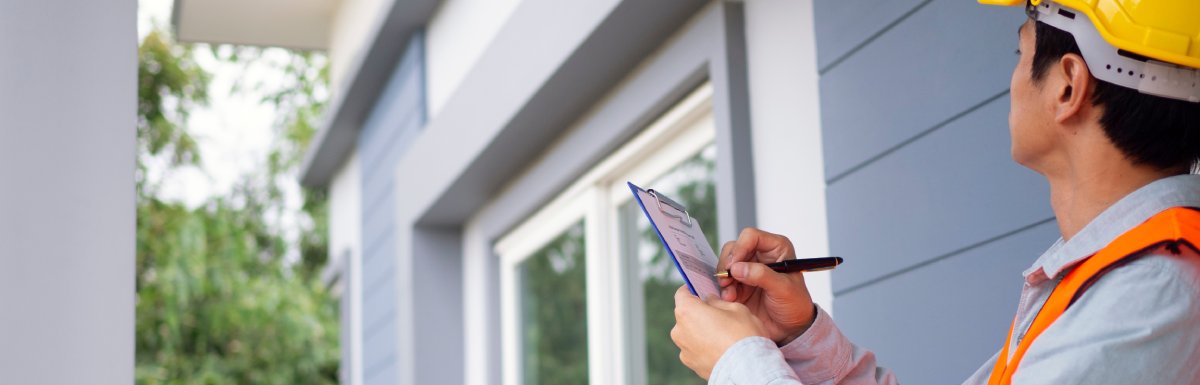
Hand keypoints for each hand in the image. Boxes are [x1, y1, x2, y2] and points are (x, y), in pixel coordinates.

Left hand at [671, 286, 766, 379]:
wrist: (748, 369)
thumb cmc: (743, 335)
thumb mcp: (736, 308)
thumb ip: (718, 302)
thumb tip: (710, 300)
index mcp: (687, 311)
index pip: (682, 293)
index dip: (692, 290)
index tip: (701, 291)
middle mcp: (679, 330)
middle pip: (686, 315)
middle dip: (699, 312)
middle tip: (719, 315)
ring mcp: (684, 349)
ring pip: (690, 333)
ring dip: (701, 331)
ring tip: (723, 335)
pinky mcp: (691, 364)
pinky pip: (695, 349)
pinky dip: (704, 347)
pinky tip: (721, 348)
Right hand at [718, 228, 816, 344]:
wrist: (790, 328)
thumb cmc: (795, 304)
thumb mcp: (783, 289)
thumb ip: (761, 276)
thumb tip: (737, 268)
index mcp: (776, 248)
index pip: (751, 236)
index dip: (740, 248)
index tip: (733, 266)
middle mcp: (760, 255)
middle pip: (734, 248)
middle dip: (728, 263)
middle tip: (727, 279)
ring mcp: (748, 269)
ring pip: (726, 263)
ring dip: (724, 278)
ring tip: (730, 294)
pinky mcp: (739, 283)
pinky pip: (724, 280)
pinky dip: (724, 289)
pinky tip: (730, 299)